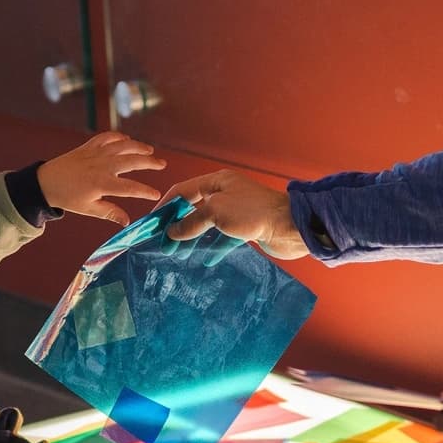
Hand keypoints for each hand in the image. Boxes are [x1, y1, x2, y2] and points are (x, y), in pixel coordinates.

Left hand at [36, 132, 165, 224]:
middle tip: (162, 164)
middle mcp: (102, 165)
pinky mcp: (90, 145)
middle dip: (150, 162)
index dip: (146, 191)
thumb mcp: (88, 209)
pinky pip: (108, 137)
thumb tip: (127, 222)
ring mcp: (97, 152)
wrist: (46, 181)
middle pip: (132, 161)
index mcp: (102, 183)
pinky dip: (120, 137)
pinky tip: (128, 140)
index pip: (130, 188)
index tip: (156, 194)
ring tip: (151, 151)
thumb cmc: (68, 197)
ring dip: (139, 146)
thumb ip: (110, 213)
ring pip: (123, 145)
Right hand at [159, 170, 304, 259]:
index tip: (152, 224)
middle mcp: (226, 194)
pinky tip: (205, 260)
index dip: (165, 206)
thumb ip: (191, 222)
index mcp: (217, 182)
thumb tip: (172, 232)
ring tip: (179, 255)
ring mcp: (237, 211)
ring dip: (193, 239)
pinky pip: (224, 238)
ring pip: (208, 225)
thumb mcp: (215, 212)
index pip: (183, 191)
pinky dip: (213, 248)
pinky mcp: (247, 228)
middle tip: (163, 245)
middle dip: (177, 226)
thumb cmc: (253, 213)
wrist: (290, 226)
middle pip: (194, 209)